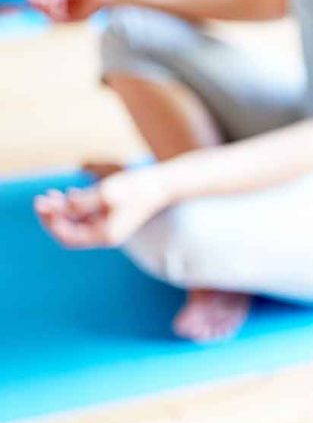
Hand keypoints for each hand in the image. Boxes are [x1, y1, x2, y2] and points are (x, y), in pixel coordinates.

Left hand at [34, 168, 170, 247]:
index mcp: (105, 236)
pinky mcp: (110, 215)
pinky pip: (85, 215)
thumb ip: (82, 202)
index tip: (43, 205)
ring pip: (76, 223)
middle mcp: (105, 234)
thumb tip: (63, 206)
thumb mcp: (106, 193)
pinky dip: (74, 206)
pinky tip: (67, 194)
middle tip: (40, 200)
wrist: (161, 184)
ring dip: (61, 210)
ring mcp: (107, 225)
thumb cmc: (136, 188)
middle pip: (69, 232)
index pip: (68, 237)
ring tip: (49, 195)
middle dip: (53, 217)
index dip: (52, 223)